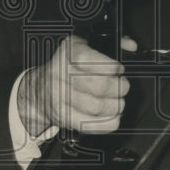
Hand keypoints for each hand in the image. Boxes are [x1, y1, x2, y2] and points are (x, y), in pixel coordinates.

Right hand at [17, 34, 135, 136]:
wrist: (39, 90)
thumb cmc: (66, 67)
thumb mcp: (82, 46)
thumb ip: (109, 44)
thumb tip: (130, 46)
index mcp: (68, 53)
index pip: (89, 59)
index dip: (111, 66)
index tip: (118, 70)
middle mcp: (61, 74)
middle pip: (98, 86)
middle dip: (118, 88)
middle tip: (122, 86)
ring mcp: (60, 97)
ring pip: (97, 107)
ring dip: (115, 106)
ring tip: (118, 102)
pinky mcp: (63, 116)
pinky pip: (90, 125)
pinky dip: (107, 123)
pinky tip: (112, 116)